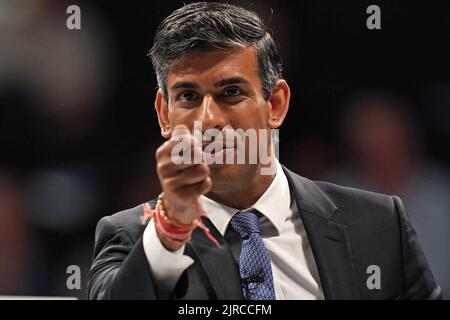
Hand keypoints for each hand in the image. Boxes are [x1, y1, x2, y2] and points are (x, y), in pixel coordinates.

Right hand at [155, 124, 211, 249]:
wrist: (177, 203)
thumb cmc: (182, 174)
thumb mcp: (181, 154)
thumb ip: (185, 138)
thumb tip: (185, 127)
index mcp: (162, 152)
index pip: (188, 140)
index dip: (196, 146)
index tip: (191, 153)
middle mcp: (162, 166)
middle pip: (197, 154)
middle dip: (201, 161)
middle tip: (193, 169)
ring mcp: (170, 182)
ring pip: (203, 169)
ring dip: (204, 175)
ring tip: (194, 180)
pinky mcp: (180, 196)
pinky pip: (205, 184)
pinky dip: (205, 186)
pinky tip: (195, 189)